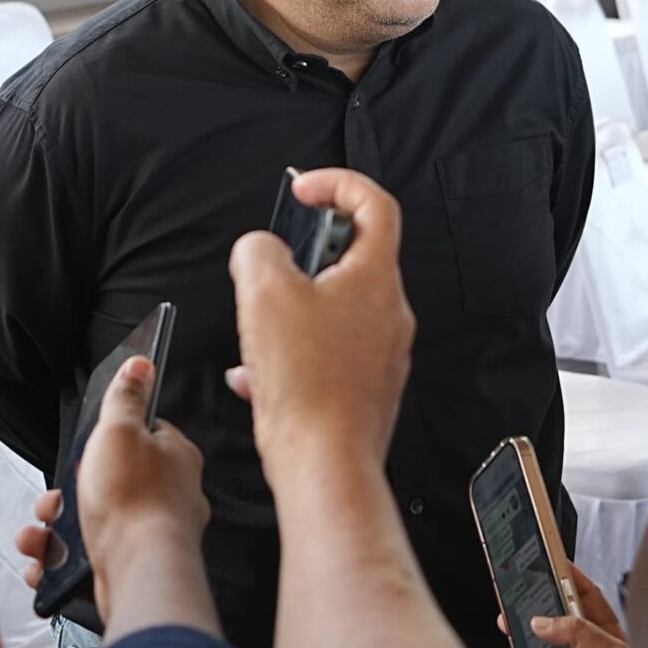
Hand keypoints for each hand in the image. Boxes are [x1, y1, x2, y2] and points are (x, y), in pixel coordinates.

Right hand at [13, 355, 214, 636]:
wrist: (137, 571)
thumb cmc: (133, 500)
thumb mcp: (120, 431)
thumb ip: (125, 398)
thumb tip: (140, 365)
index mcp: (173, 458)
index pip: (141, 435)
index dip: (105, 441)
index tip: (83, 450)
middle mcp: (167, 497)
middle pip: (108, 483)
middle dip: (67, 494)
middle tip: (54, 501)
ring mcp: (148, 535)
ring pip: (92, 524)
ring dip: (54, 531)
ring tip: (38, 537)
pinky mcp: (128, 567)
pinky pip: (87, 561)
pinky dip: (59, 564)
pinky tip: (43, 565)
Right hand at [226, 167, 413, 488]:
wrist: (325, 462)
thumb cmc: (306, 383)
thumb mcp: (263, 292)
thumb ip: (258, 251)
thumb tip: (260, 251)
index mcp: (375, 278)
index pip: (375, 204)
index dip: (338, 184)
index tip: (305, 191)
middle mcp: (389, 313)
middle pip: (352, 259)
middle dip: (302, 260)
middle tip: (270, 271)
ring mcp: (381, 353)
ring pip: (333, 311)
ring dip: (291, 313)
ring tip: (259, 334)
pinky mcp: (365, 388)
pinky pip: (327, 355)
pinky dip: (291, 356)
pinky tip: (258, 378)